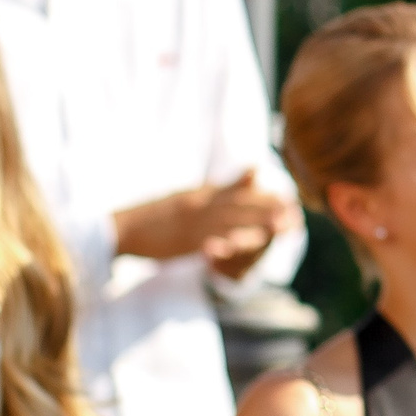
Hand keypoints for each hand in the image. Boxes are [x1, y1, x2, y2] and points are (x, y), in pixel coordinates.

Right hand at [114, 169, 299, 273]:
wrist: (119, 228)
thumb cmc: (154, 215)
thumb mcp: (189, 195)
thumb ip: (221, 188)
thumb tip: (253, 171)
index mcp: (200, 194)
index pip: (238, 192)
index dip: (265, 196)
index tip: (290, 198)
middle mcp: (197, 205)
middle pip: (239, 205)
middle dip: (269, 208)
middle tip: (296, 211)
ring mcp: (189, 223)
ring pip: (229, 221)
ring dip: (258, 223)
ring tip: (283, 226)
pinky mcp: (180, 241)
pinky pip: (207, 241)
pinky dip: (228, 242)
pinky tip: (247, 245)